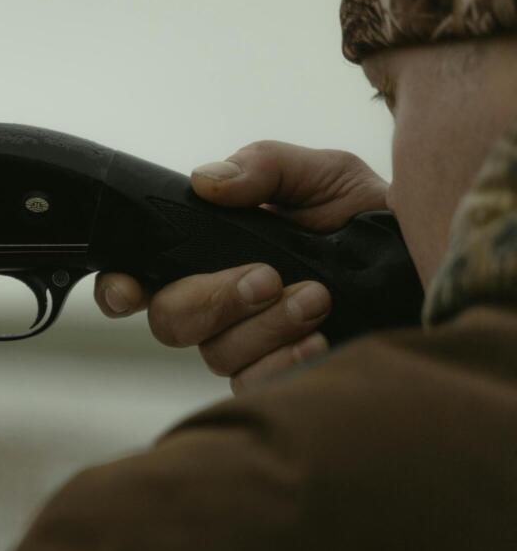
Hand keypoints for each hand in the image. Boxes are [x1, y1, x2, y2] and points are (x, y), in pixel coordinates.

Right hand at [93, 142, 388, 393]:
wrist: (431, 259)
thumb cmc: (368, 217)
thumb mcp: (321, 173)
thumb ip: (263, 166)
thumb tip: (206, 182)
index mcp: (210, 251)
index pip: (142, 276)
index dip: (120, 288)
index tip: (130, 290)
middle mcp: (220, 301)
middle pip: (169, 320)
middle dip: (212, 299)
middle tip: (267, 277)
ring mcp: (248, 342)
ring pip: (215, 353)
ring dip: (262, 326)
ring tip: (316, 297)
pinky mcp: (281, 375)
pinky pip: (254, 385)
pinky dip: (283, 361)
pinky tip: (319, 336)